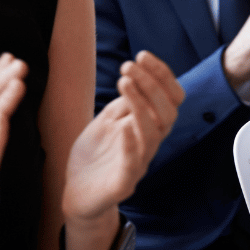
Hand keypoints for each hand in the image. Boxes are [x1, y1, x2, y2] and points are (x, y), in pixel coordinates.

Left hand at [62, 51, 183, 227]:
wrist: (78, 195)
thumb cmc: (95, 158)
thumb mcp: (107, 122)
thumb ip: (124, 103)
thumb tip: (136, 76)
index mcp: (148, 127)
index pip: (170, 98)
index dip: (162, 75)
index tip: (142, 55)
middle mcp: (149, 144)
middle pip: (168, 113)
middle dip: (152, 85)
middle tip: (130, 66)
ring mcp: (138, 164)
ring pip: (153, 134)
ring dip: (141, 104)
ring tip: (124, 82)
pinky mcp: (123, 183)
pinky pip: (133, 163)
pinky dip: (130, 144)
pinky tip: (122, 127)